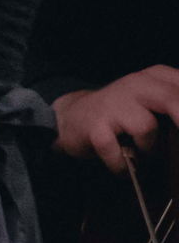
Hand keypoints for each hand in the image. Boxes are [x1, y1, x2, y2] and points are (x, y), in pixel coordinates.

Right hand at [54, 67, 178, 174]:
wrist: (73, 116)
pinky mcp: (96, 126)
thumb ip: (177, 105)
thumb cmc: (123, 111)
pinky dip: (121, 163)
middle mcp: (136, 84)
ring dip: (149, 148)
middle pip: (173, 99)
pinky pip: (115, 149)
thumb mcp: (155, 99)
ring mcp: (114, 104)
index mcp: (157, 76)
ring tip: (143, 153)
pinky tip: (122, 166)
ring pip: (145, 127)